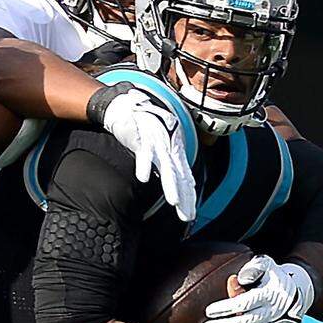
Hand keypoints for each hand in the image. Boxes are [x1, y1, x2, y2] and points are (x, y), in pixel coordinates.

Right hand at [93, 86, 196, 222]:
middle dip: (185, 198)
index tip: (191, 215)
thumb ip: (172, 165)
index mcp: (174, 154)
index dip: (189, 198)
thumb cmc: (148, 128)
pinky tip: (144, 179)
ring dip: (170, 185)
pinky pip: (144, 153)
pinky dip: (144, 165)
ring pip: (166, 168)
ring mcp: (157, 144)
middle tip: (187, 216)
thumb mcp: (162, 147)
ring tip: (174, 201)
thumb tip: (186, 184)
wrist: (131, 105)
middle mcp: (169, 150)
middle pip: (179, 178)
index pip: (185, 179)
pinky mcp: (142, 138)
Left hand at [202, 255, 317, 322]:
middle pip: (246, 322)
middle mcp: (274, 312)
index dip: (226, 308)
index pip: (244, 303)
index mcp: (269, 294)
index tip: (209, 311)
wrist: (299, 290)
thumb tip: (237, 278)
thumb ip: (253, 269)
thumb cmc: (274, 275)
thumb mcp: (265, 265)